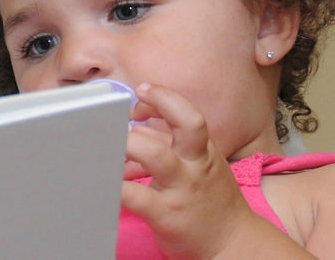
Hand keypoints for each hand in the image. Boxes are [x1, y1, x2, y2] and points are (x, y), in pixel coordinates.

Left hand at [120, 83, 261, 259]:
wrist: (234, 244)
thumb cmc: (211, 199)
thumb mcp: (198, 165)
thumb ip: (167, 143)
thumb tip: (137, 124)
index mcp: (202, 151)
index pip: (188, 114)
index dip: (164, 97)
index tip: (141, 90)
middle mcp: (195, 166)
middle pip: (184, 126)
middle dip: (148, 111)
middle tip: (119, 115)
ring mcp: (182, 189)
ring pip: (157, 155)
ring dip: (128, 143)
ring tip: (106, 142)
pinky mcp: (166, 215)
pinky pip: (137, 196)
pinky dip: (116, 185)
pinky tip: (100, 180)